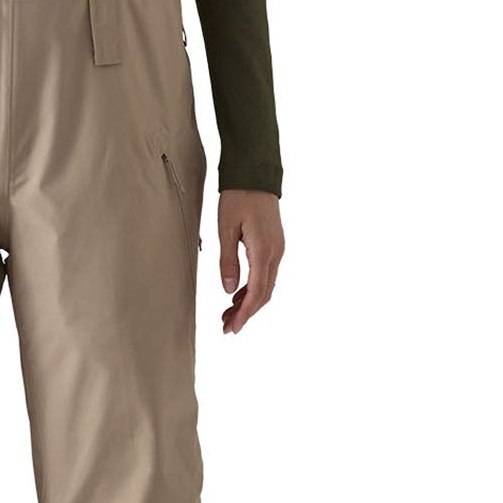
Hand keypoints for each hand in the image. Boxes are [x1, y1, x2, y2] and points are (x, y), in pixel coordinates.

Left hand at [217, 188, 283, 335]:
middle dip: (246, 313)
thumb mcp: (226, 229)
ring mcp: (277, 249)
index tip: (233, 328)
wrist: (255, 175)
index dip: (245, 313)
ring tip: (228, 314)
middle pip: (264, 294)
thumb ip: (227, 261)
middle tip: (227, 327)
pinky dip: (253, 288)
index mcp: (264, 250)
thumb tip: (229, 290)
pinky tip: (238, 294)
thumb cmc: (238, 197)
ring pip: (266, 285)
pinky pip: (266, 274)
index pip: (257, 292)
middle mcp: (276, 253)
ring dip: (249, 302)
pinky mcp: (274, 245)